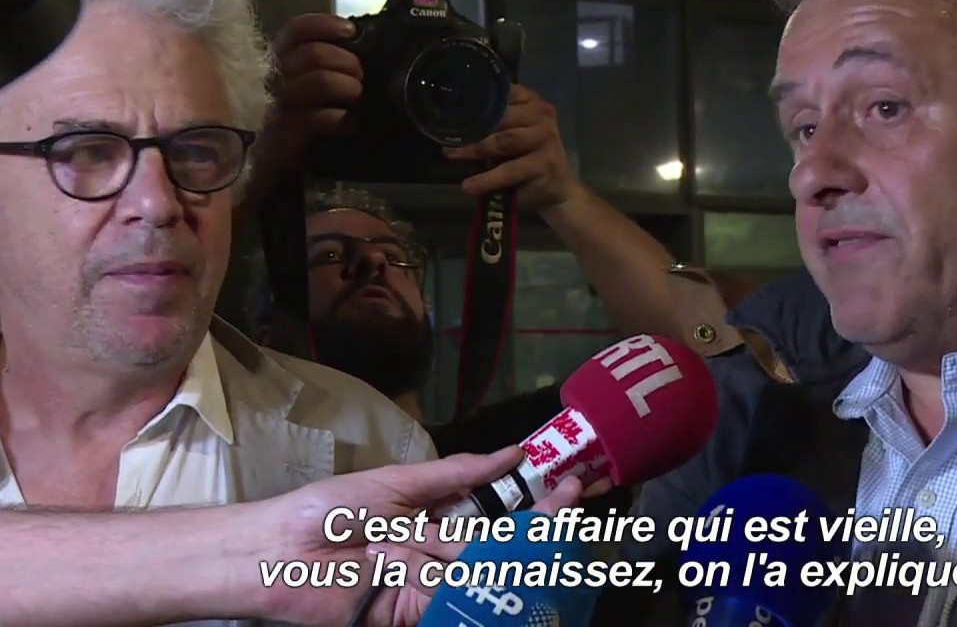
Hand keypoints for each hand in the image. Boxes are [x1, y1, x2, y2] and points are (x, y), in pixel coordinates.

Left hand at [250, 446, 584, 626]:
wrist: (276, 553)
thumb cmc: (329, 510)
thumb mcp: (396, 482)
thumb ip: (456, 474)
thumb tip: (511, 454)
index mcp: (442, 518)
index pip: (502, 514)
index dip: (538, 505)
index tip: (572, 486)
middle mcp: (443, 554)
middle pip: (501, 548)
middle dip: (531, 532)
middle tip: (567, 511)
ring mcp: (431, 587)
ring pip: (475, 572)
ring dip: (449, 553)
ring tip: (403, 544)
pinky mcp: (413, 614)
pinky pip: (446, 599)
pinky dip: (439, 581)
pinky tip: (431, 568)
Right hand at [257, 13, 361, 177]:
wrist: (258, 167)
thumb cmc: (282, 120)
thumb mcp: (293, 86)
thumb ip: (314, 66)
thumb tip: (355, 49)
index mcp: (274, 59)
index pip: (296, 30)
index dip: (325, 25)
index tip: (351, 31)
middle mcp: (272, 77)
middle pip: (316, 54)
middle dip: (349, 62)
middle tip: (361, 76)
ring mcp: (278, 106)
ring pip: (322, 81)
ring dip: (350, 88)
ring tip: (358, 99)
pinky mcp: (287, 135)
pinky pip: (324, 118)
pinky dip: (345, 120)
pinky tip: (352, 124)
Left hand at [446, 84, 583, 211]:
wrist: (558, 186)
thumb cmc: (528, 153)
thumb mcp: (514, 130)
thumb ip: (494, 120)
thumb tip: (453, 118)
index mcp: (532, 101)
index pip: (504, 91)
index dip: (479, 97)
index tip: (453, 104)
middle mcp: (542, 115)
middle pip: (502, 116)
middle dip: (472, 128)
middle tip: (447, 138)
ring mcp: (546, 139)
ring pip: (505, 141)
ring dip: (475, 149)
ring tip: (452, 155)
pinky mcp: (545, 164)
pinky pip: (510, 171)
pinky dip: (487, 179)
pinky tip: (470, 185)